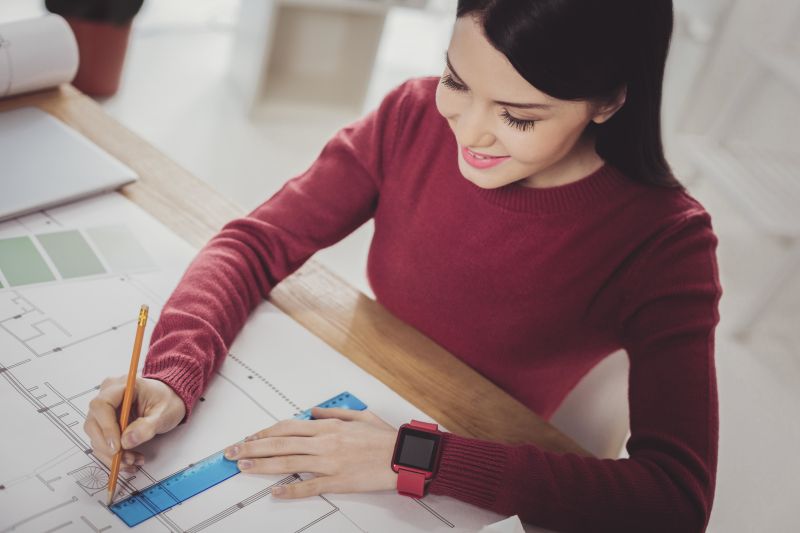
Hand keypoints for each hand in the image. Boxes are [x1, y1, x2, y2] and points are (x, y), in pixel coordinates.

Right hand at [83, 376, 185, 471]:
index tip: (117, 446)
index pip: (102, 405)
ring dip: (111, 454)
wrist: (169, 400)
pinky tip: (129, 459)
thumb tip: (127, 441)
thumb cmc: (167, 401)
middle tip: (125, 458)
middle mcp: (108, 396)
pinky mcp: (105, 423)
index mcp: (122, 386)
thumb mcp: (165, 413)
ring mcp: (104, 410)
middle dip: (108, 446)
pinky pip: (102, 442)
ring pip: (95, 436)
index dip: (106, 428)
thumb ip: (147, 426)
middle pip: (93, 423)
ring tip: (132, 460)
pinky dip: (113, 455)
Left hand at [225, 408, 397, 498]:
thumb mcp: (360, 416)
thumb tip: (313, 411)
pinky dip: (291, 489)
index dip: (265, 432)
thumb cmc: (386, 438)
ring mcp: (330, 463)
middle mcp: (325, 443)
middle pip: (281, 444)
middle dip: (252, 447)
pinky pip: (310, 486)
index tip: (249, 437)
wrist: (404, 456)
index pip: (288, 427)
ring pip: (288, 463)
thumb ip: (333, 413)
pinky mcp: (339, 481)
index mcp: (329, 427)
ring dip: (262, 465)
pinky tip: (276, 492)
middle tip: (233, 452)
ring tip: (243, 467)